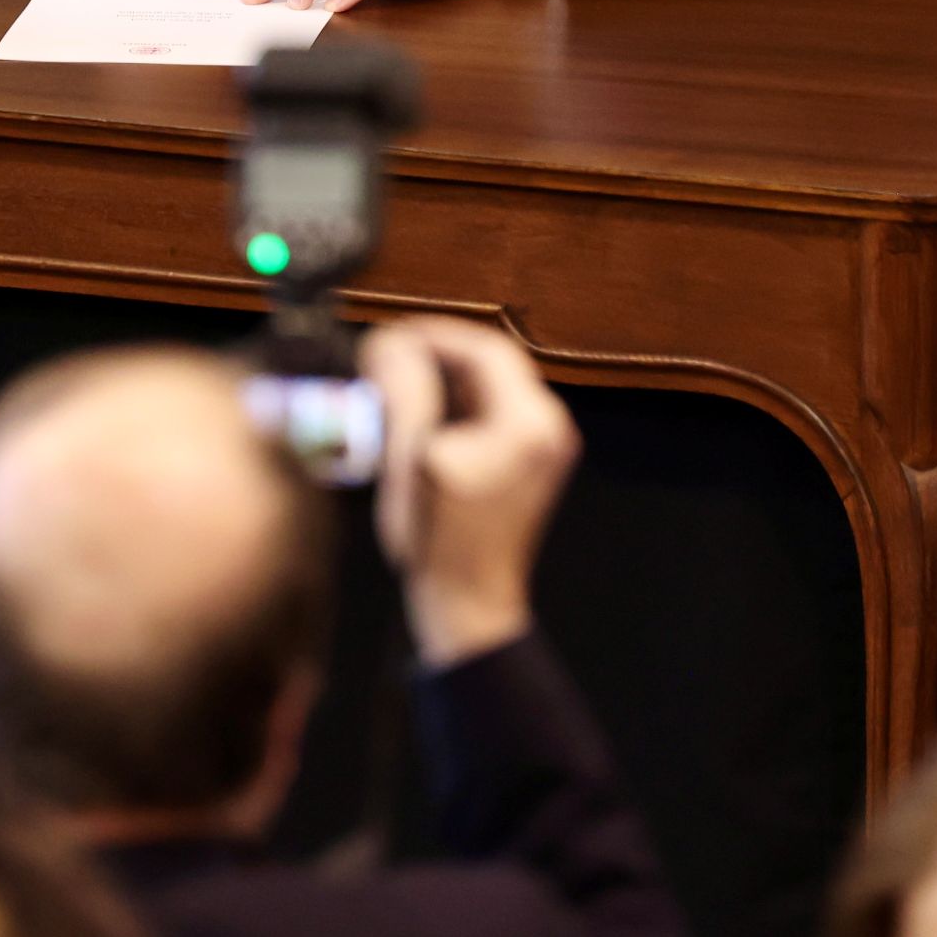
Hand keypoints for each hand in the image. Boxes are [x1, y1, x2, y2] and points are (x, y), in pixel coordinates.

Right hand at [363, 316, 577, 666]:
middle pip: (492, 364)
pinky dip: (456, 402)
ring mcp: (543, 447)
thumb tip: (388, 344)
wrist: (467, 603)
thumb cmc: (439, 543)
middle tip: (389, 355)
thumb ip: (405, 394)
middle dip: (438, 353)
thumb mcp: (413, 462)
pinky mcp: (529, 463)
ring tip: (397, 380)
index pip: (486, 349)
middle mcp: (548, 429)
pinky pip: (492, 412)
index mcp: (530, 424)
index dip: (435, 333)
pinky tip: (418, 412)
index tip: (392, 336)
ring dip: (445, 376)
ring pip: (490, 386)